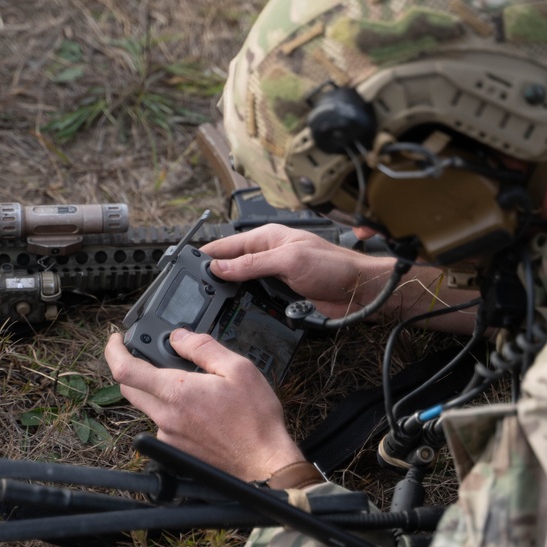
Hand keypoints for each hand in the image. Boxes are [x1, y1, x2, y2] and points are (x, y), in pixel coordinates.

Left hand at [104, 329, 304, 481]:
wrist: (263, 463)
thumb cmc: (255, 420)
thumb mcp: (239, 369)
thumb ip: (203, 347)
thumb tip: (179, 336)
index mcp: (177, 392)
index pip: (125, 370)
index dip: (113, 350)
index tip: (117, 340)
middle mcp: (166, 416)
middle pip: (130, 388)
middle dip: (133, 368)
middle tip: (152, 358)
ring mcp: (168, 435)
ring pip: (147, 406)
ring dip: (157, 390)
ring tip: (190, 385)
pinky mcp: (174, 449)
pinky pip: (162, 423)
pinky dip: (172, 410)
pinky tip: (199, 409)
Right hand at [201, 224, 479, 333]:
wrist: (361, 291)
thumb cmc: (334, 267)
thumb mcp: (287, 261)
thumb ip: (251, 264)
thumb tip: (219, 267)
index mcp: (268, 237)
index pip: (228, 243)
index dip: (207, 254)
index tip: (185, 264)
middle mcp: (270, 254)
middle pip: (232, 263)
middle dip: (214, 274)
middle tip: (192, 288)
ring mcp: (276, 275)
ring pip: (243, 282)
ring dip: (230, 291)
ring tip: (208, 300)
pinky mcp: (284, 294)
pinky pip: (258, 298)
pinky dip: (246, 303)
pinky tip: (236, 310)